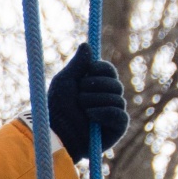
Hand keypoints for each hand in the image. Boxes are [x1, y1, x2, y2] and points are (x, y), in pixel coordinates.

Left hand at [47, 42, 128, 162]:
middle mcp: (106, 98)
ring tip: (82, 109)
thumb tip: (87, 45)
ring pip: (117, 98)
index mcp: (95, 86)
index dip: (100, 68)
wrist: (57, 133)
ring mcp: (113, 113)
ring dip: (96, 101)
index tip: (87, 72)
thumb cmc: (57, 109)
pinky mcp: (117, 129)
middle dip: (95, 87)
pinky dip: (105, 113)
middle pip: (115, 83)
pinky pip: (120, 114)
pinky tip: (91, 116)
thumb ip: (77, 64)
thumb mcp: (64, 82)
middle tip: (79, 95)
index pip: (109, 70)